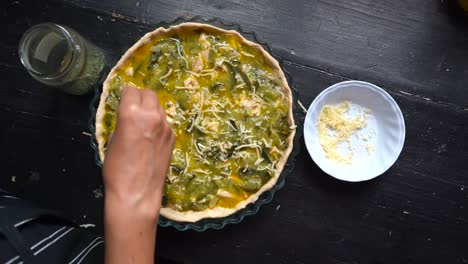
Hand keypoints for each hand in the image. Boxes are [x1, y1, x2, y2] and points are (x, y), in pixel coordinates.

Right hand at [102, 85, 174, 263]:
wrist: (137, 193)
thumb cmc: (116, 170)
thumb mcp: (112, 140)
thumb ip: (122, 122)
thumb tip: (128, 116)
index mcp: (132, 113)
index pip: (131, 90)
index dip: (125, 95)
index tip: (123, 100)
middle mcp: (152, 115)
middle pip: (149, 94)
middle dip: (140, 97)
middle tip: (134, 107)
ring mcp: (166, 126)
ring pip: (159, 107)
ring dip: (151, 109)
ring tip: (143, 123)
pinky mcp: (173, 138)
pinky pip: (165, 122)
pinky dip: (158, 124)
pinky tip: (151, 138)